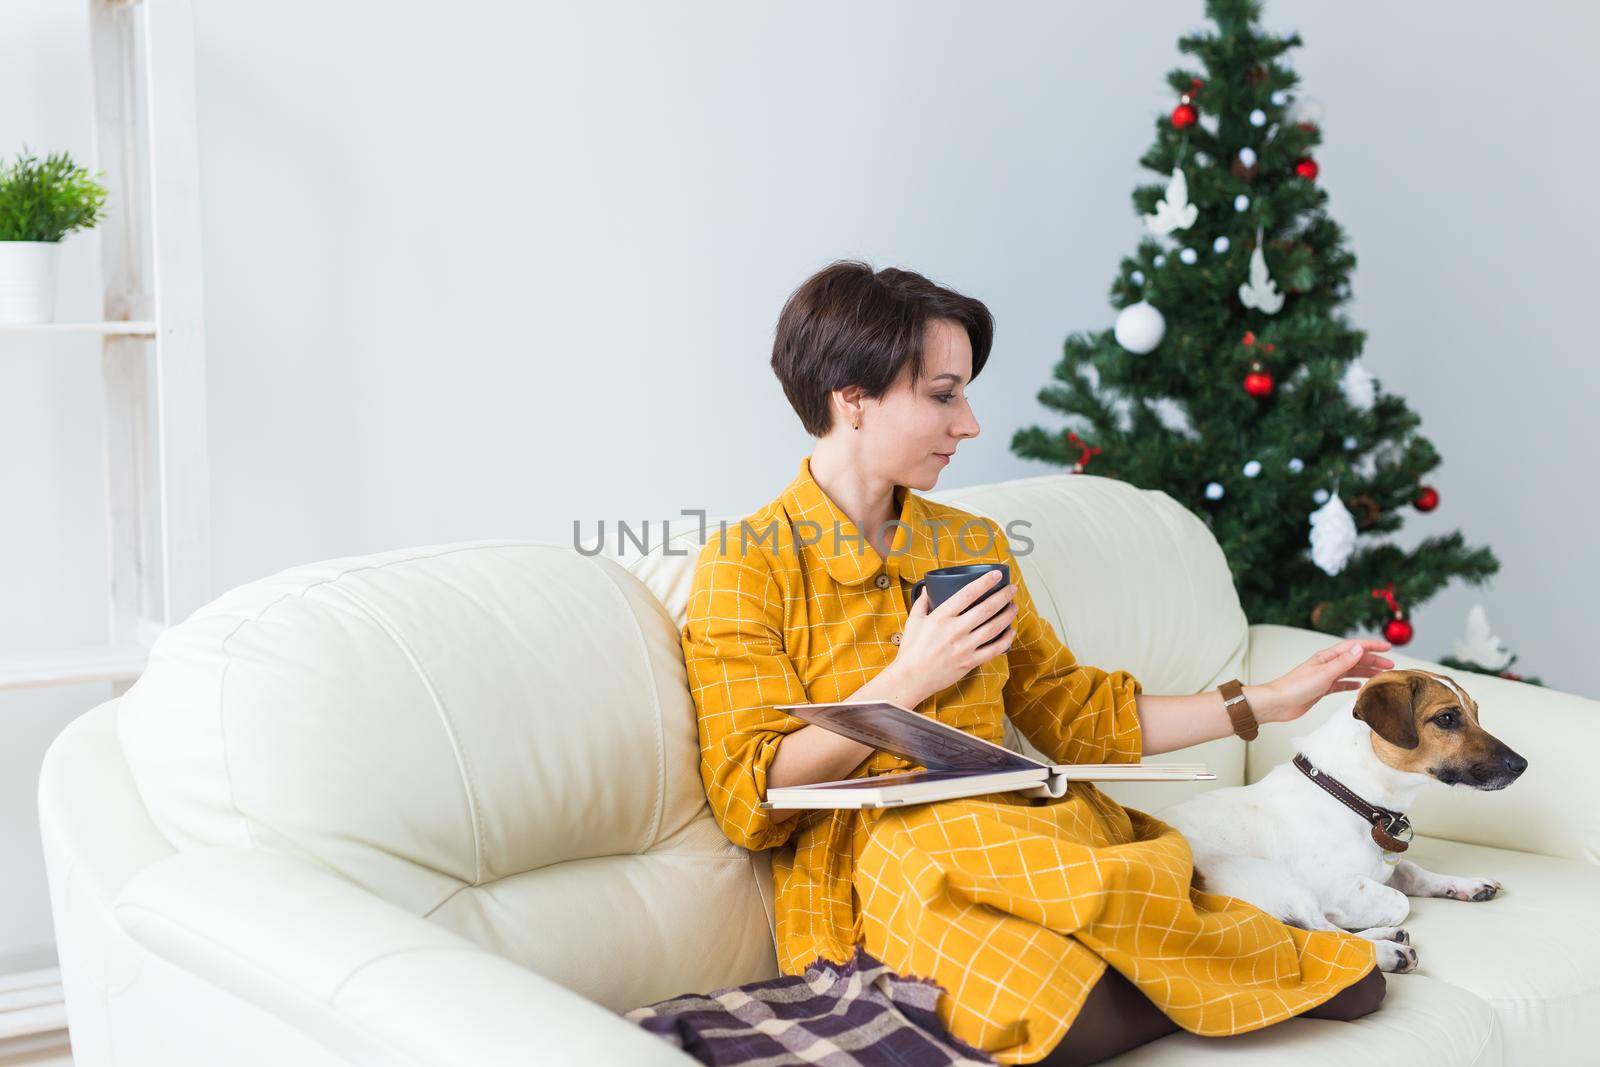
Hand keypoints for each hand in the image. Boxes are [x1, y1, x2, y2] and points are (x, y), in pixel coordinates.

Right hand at [890, 571, 1017, 705]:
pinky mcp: (970, 662)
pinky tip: (1011, 632)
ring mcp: (965, 647)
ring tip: (1014, 607)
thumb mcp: (913, 621)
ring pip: (994, 628)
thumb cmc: (912, 650)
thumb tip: (928, 588)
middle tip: (1012, 589)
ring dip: (1007, 615)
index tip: (996, 574)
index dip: (985, 582)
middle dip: (1003, 596)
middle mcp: (955, 630)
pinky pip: (994, 650)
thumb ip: (922, 603)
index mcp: (941, 617)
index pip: (967, 594)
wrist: (912, 678)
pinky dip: (1005, 640)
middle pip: (986, 609)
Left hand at [1254, 639, 1395, 723]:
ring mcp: (1324, 677)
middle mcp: (1326, 665)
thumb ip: (1343, 662)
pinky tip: (1360, 686)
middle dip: (1373, 661)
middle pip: (1354, 659)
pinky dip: (1352, 684)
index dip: (1371, 646)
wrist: (1278, 703)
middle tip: (1390, 666)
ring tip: (1380, 675)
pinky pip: (1341, 684)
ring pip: (1350, 672)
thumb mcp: (1324, 673)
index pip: (1353, 647)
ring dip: (1365, 672)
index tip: (1388, 648)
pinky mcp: (1321, 689)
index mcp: (1326, 657)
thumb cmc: (1296, 687)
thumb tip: (1360, 648)